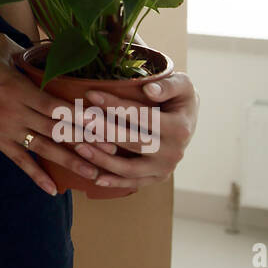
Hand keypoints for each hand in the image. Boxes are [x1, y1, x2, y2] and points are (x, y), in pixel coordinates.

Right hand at [0, 34, 104, 196]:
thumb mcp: (0, 45)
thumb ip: (27, 52)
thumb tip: (48, 54)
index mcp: (18, 88)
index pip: (57, 106)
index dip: (82, 116)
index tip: (105, 124)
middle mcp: (14, 112)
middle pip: (57, 130)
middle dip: (86, 141)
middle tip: (113, 152)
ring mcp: (5, 129)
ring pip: (44, 149)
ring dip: (70, 162)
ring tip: (95, 174)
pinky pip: (19, 161)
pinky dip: (36, 176)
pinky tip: (54, 189)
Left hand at [68, 71, 198, 190]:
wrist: (188, 120)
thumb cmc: (179, 97)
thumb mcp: (182, 84)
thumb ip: (167, 86)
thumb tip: (149, 90)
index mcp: (179, 128)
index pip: (141, 116)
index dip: (115, 104)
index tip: (91, 94)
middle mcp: (174, 152)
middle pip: (133, 142)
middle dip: (104, 130)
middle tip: (80, 119)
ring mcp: (165, 168)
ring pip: (130, 168)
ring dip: (103, 159)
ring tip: (79, 146)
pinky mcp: (157, 178)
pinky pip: (132, 182)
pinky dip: (113, 182)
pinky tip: (94, 177)